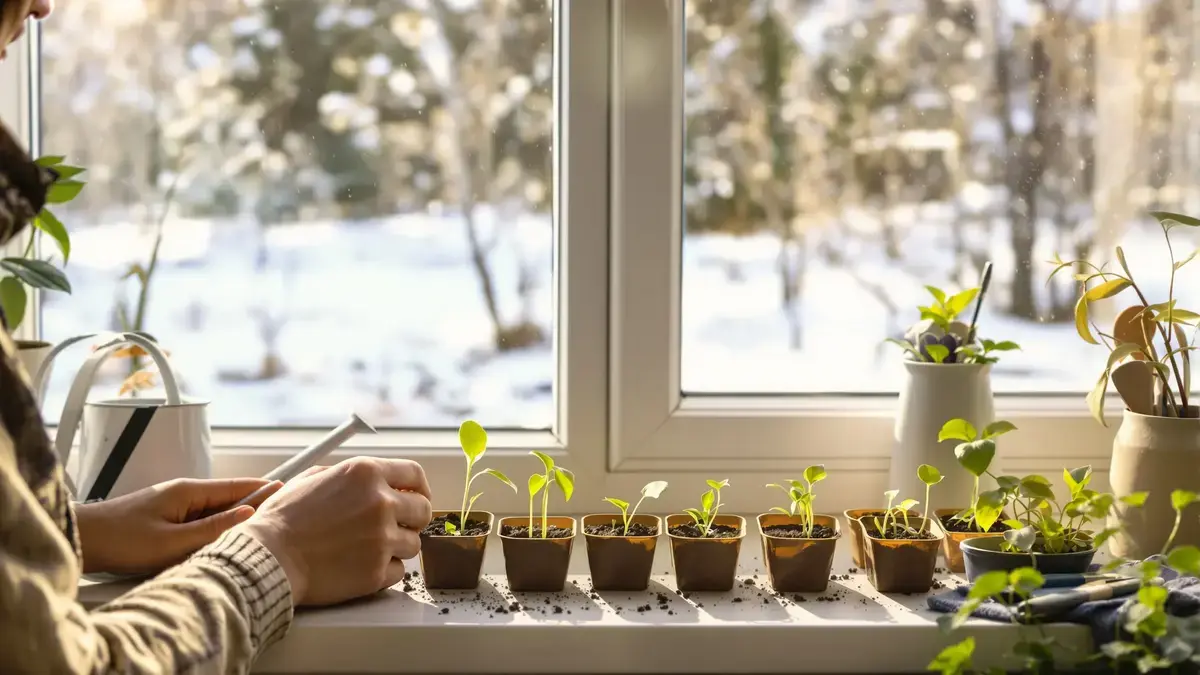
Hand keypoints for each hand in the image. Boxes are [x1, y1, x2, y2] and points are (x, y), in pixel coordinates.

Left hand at [76, 478, 282, 574]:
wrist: (83, 539)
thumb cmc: (121, 539)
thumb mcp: (171, 541)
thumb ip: (213, 529)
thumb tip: (248, 514)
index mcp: (189, 490)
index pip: (238, 486)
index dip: (266, 488)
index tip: (290, 489)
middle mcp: (185, 492)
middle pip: (230, 497)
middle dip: (255, 504)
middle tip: (281, 514)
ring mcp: (175, 504)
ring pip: (216, 510)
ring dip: (234, 519)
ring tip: (259, 530)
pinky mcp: (167, 517)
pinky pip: (200, 519)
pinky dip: (216, 527)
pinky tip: (222, 540)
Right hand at [237, 457, 432, 605]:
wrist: (267, 559)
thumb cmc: (282, 520)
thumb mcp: (312, 478)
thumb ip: (348, 476)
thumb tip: (372, 478)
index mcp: (366, 474)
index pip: (415, 475)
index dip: (419, 487)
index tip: (416, 496)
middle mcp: (380, 503)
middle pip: (423, 510)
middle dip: (412, 519)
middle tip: (396, 526)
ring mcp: (381, 539)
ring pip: (413, 543)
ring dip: (397, 546)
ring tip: (368, 549)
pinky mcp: (376, 572)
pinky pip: (398, 571)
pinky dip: (384, 571)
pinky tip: (361, 566)